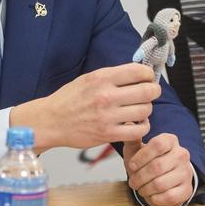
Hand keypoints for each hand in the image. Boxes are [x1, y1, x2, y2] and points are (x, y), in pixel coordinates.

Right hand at [10, 63, 158, 149]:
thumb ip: (112, 76)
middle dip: (153, 91)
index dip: (149, 74)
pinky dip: (142, 126)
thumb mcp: (88, 79)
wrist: (50, 121)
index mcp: (101, 78)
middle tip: (150, 93)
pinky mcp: (108, 134)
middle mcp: (106, 95)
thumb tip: (138, 73)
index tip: (148, 78)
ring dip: (146, 110)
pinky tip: (136, 123)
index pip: (139, 71)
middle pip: (147, 91)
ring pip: (145, 110)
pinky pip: (138, 130)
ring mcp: (107, 116)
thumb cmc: (69, 99)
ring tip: (139, 110)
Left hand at [123, 134, 193, 205]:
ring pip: (161, 184)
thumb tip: (129, 124)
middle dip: (139, 177)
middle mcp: (182, 154)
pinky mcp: (187, 189)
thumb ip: (132, 139)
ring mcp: (186, 172)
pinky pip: (168, 197)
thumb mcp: (136, 149)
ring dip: (145, 189)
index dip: (141, 157)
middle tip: (132, 182)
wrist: (162, 181)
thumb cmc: (146, 162)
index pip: (157, 145)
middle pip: (157, 167)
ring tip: (140, 188)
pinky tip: (151, 195)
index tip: (131, 166)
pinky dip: (155, 199)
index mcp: (170, 140)